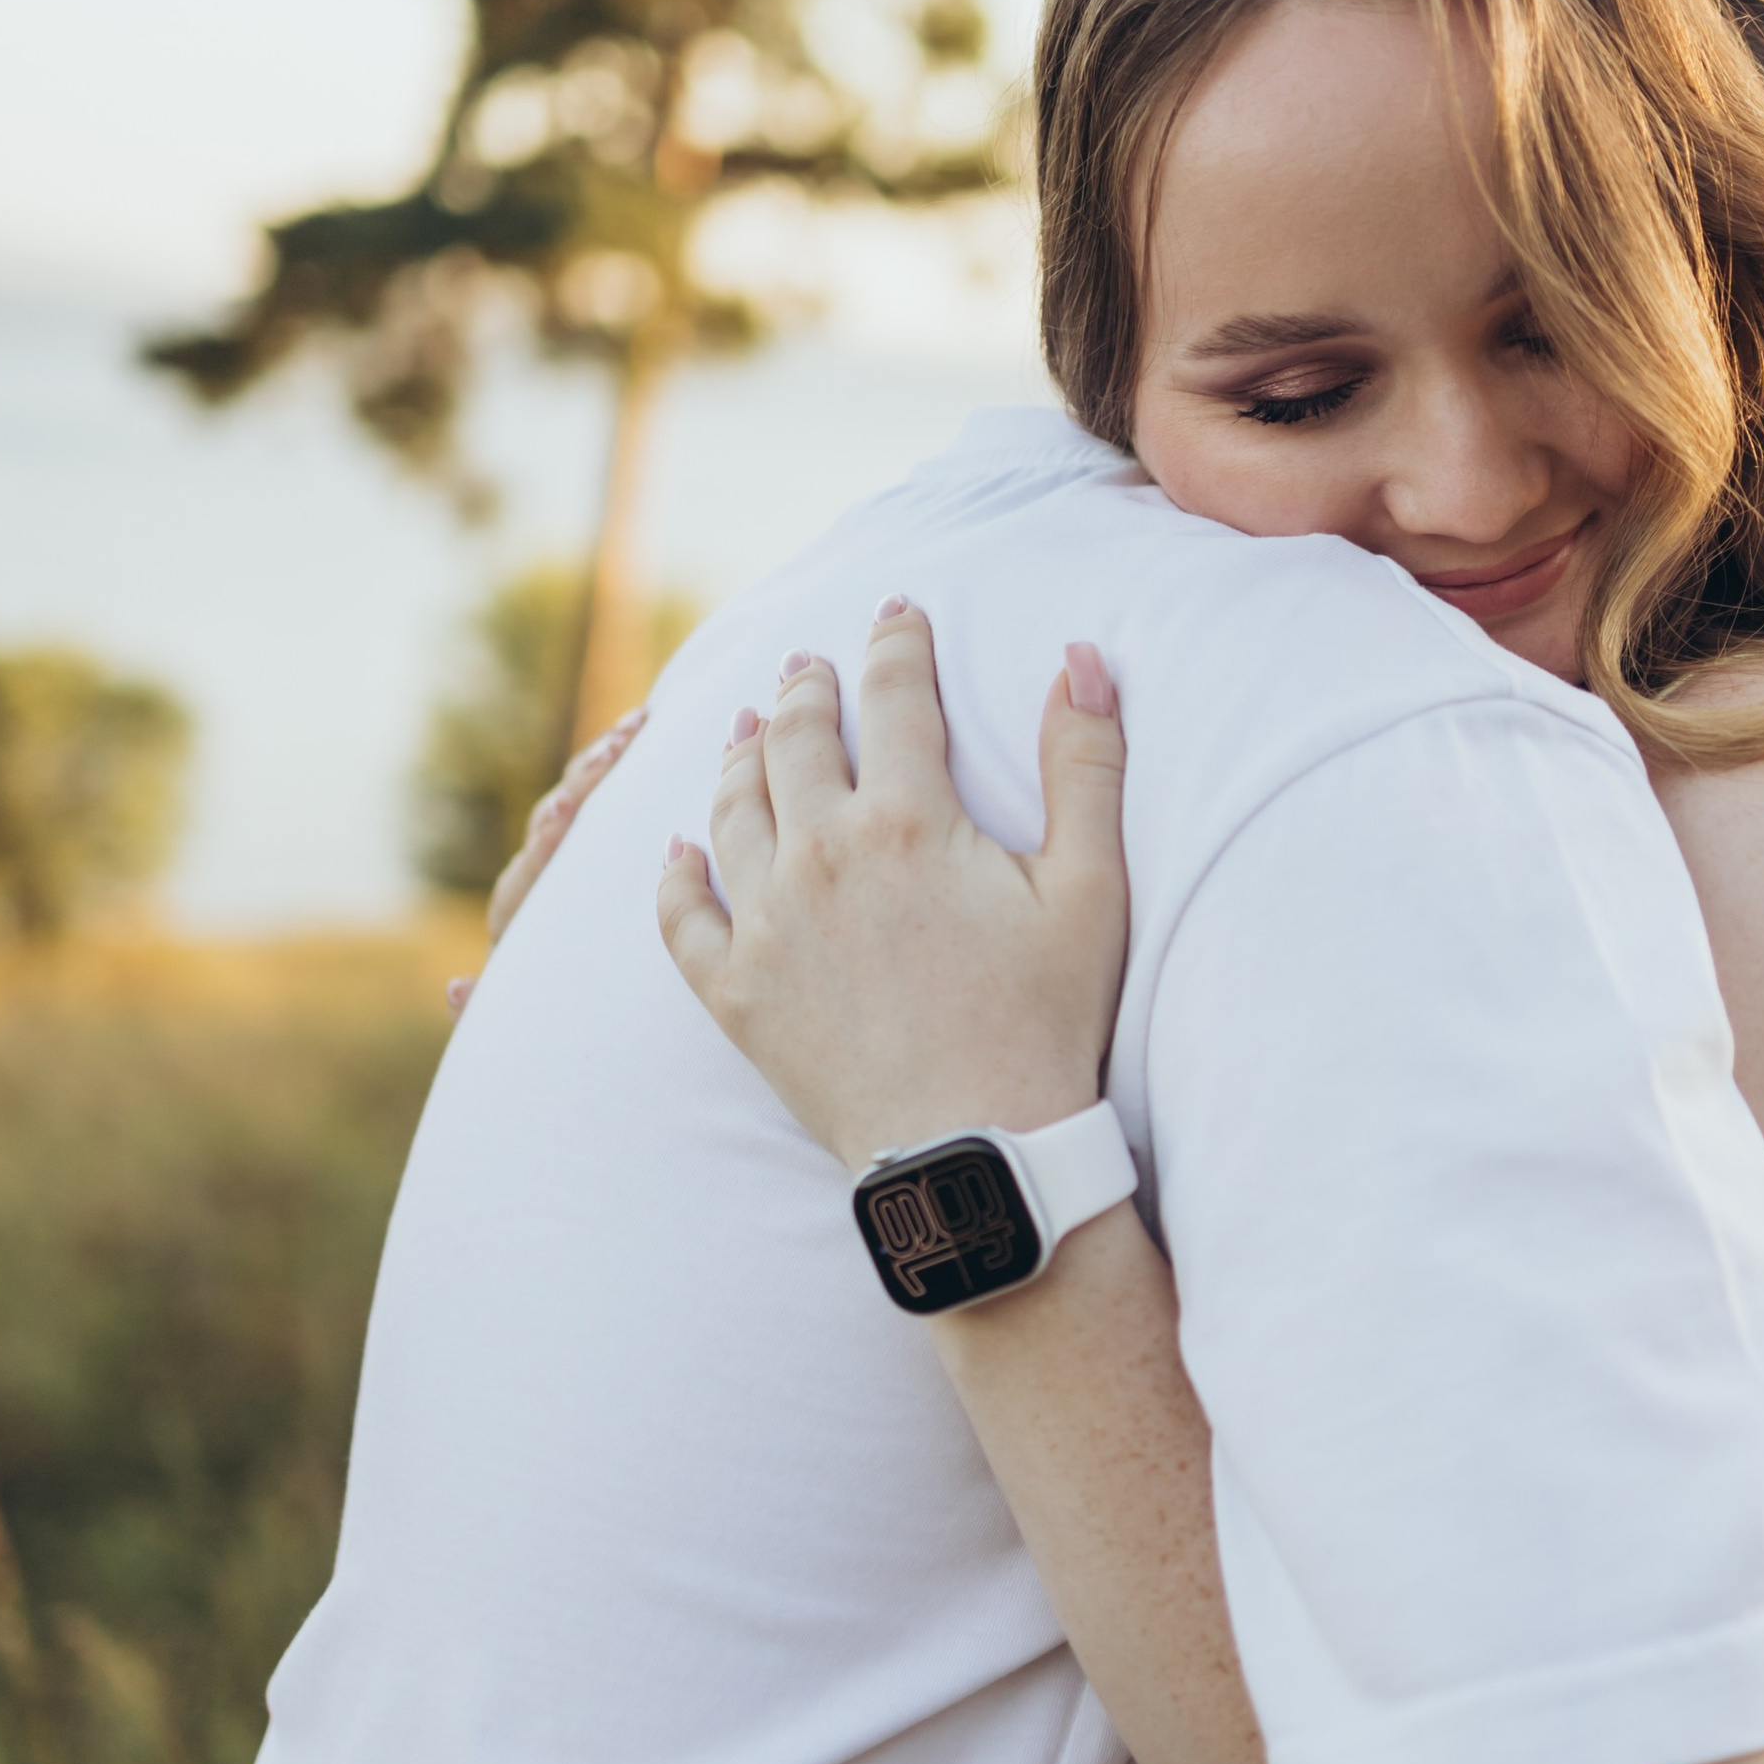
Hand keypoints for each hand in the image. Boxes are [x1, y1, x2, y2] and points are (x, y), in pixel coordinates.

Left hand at [446, 708, 647, 1014]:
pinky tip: (647, 720)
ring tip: (638, 725)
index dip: (548, 838)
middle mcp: (536, 872)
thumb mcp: (523, 1006)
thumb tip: (454, 988)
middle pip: (553, 817)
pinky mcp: (593, 831)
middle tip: (616, 751)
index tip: (567, 810)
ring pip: (578, 794)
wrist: (570, 981)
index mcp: (518, 912)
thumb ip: (489, 1003)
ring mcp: (564, 847)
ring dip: (604, 760)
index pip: (530, 867)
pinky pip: (604, 789)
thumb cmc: (553, 1002)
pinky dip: (620, 758)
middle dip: (584, 782)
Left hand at [656, 604, 1129, 1170]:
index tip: (895, 611)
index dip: (896, 645)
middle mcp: (822, 856)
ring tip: (746, 728)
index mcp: (909, 820)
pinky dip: (674, 875)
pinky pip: (682, 918)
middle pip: (795, 740)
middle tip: (807, 665)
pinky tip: (675, 850)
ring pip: (731, 811)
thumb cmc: (1047, 1023)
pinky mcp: (735, 992)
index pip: (895, 697)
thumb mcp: (1089, 890)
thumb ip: (1085, 765)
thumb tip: (1080, 658)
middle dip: (805, 689)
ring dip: (738, 758)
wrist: (977, 1152)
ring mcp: (767, 924)